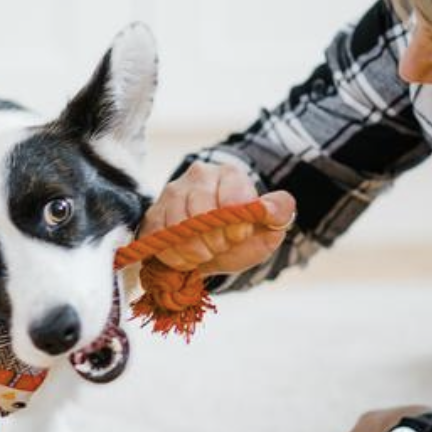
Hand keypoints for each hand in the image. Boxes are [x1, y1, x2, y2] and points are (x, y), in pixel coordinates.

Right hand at [139, 162, 296, 274]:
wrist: (212, 243)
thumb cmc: (240, 234)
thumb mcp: (266, 227)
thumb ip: (278, 213)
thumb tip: (272, 208)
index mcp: (230, 174)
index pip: (231, 199)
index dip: (235, 225)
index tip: (238, 236)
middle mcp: (198, 176)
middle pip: (200, 212)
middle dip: (213, 241)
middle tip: (220, 247)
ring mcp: (172, 192)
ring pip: (177, 225)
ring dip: (193, 251)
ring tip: (204, 254)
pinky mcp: (153, 212)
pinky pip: (158, 236)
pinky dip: (173, 255)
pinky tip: (186, 258)